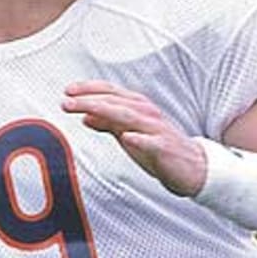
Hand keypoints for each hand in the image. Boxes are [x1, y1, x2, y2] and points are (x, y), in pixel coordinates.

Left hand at [62, 80, 207, 196]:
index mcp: (136, 107)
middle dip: (89, 99)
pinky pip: (151, 142)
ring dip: (105, 111)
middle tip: (66, 101)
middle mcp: (146, 113)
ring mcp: (155, 129)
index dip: (88, 90)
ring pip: (129, 116)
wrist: (190, 167)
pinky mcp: (164, 148)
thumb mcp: (128, 133)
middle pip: (114, 101)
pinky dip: (139, 138)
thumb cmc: (157, 148)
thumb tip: (84, 117)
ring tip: (85, 110)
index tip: (67, 91)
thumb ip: (108, 124)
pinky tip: (127, 137)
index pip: (109, 92)